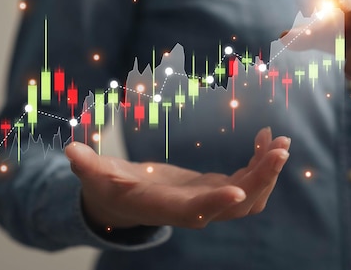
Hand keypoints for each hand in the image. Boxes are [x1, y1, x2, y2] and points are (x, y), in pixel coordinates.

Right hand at [64, 127, 289, 230]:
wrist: (127, 202)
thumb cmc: (109, 188)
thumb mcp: (95, 176)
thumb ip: (87, 165)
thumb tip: (69, 150)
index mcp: (167, 206)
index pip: (195, 211)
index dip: (216, 202)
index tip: (239, 190)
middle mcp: (195, 210)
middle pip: (237, 205)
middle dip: (261, 178)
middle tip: (280, 149)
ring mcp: (210, 202)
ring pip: (251, 197)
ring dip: (269, 172)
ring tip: (281, 141)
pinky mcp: (217, 190)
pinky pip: (248, 181)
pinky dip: (261, 163)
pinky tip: (266, 138)